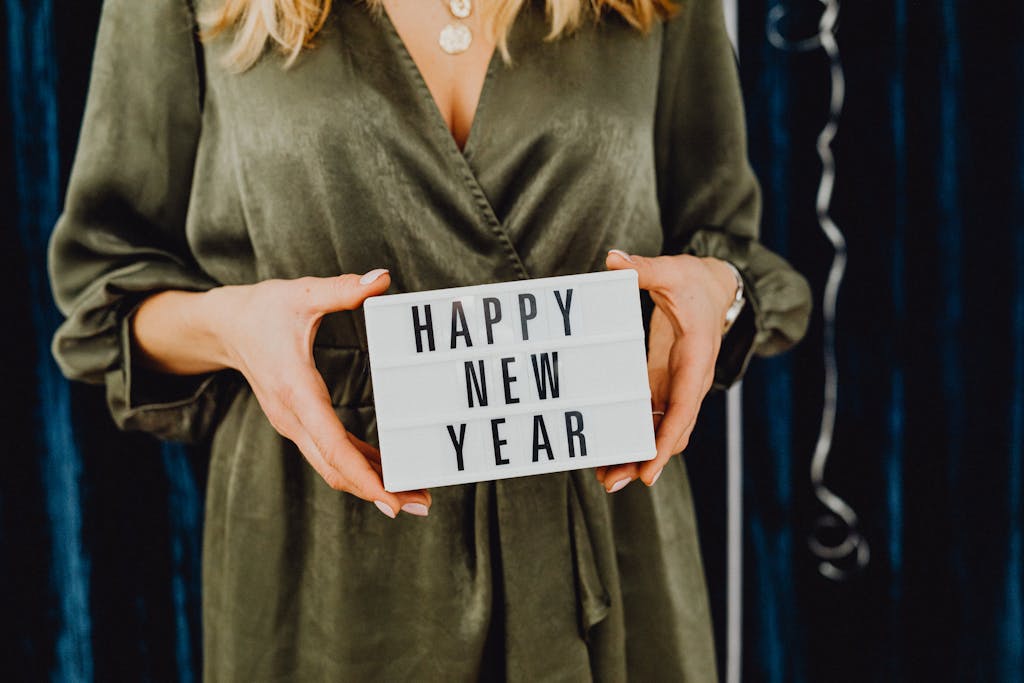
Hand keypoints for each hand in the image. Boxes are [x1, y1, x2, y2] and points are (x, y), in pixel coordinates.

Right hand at [205, 268, 431, 518]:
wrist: (223, 326)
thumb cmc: (261, 310)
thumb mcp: (300, 294)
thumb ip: (341, 289)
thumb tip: (379, 278)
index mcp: (296, 390)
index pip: (333, 444)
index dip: (364, 475)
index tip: (392, 499)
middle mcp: (293, 417)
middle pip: (337, 468)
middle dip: (379, 491)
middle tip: (422, 505)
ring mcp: (294, 424)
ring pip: (333, 466)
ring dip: (371, 484)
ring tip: (414, 496)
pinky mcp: (299, 422)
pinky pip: (330, 453)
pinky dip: (359, 466)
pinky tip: (387, 472)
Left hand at [595, 250, 737, 491]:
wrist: (718, 287)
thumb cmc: (696, 281)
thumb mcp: (673, 270)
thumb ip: (645, 267)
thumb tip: (615, 260)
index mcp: (696, 359)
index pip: (684, 407)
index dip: (666, 440)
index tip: (649, 468)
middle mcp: (690, 381)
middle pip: (671, 431)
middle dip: (645, 459)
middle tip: (612, 482)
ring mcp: (678, 386)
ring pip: (660, 430)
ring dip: (636, 454)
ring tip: (605, 477)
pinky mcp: (664, 383)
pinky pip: (650, 418)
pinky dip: (633, 435)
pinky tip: (609, 451)